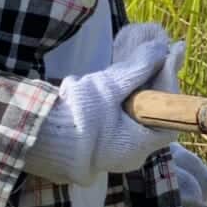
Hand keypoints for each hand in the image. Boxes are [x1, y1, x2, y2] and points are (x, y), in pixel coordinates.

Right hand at [26, 22, 185, 183]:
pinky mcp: (97, 149)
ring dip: (139, 91)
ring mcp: (111, 156)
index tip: (167, 58)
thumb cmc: (79, 115)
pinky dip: (125, 102)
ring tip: (139, 63)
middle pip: (153, 116)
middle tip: (155, 56)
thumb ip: (140, 67)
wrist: (35, 137)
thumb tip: (162, 49)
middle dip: (155, 84)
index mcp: (138, 147)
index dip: (170, 85)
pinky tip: (120, 82)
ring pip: (136, 119)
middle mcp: (128, 157)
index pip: (169, 116)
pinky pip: (121, 124)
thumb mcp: (111, 86)